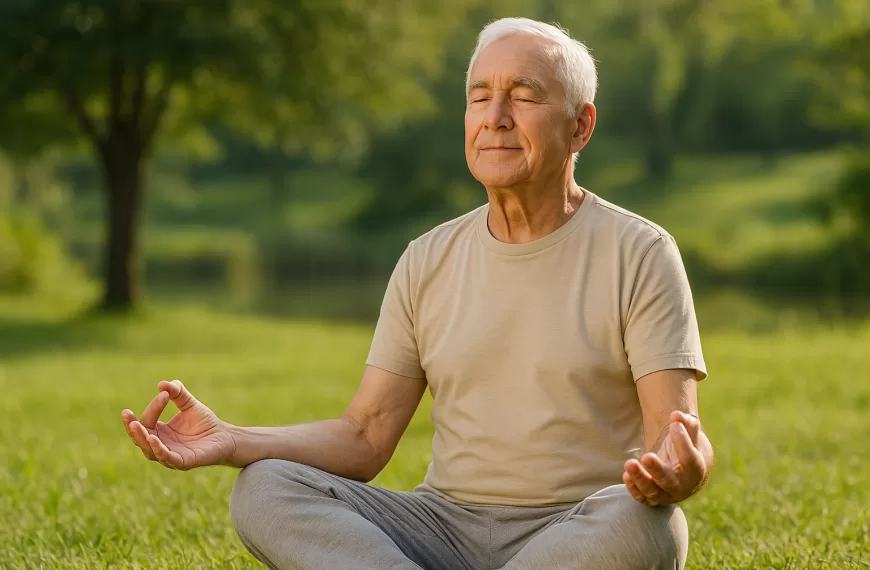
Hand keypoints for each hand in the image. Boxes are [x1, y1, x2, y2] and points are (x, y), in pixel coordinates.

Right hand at [121, 380, 236, 469]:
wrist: (225, 436)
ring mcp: (171, 456)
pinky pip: (167, 458)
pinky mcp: (183, 462)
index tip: (163, 393)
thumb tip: (161, 384)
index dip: (152, 407)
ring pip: (149, 450)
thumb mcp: (189, 403)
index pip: (147, 421)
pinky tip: (153, 438)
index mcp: (160, 433)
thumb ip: (177, 392)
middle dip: (132, 427)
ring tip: (135, 425)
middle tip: (126, 414)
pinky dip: (158, 449)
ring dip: (141, 438)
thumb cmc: (205, 422)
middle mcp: (161, 446)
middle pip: (139, 438)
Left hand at [622, 411, 708, 506]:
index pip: (689, 458)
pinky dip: (633, 488)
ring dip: (639, 479)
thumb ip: (687, 424)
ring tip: (629, 463)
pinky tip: (626, 475)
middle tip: (646, 457)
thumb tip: (677, 414)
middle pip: (669, 480)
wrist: (686, 472)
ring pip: (652, 491)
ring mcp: (667, 494)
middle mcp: (682, 486)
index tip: (674, 423)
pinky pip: (642, 497)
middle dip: (657, 470)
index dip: (682, 440)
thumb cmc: (689, 449)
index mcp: (695, 470)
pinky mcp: (653, 498)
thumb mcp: (692, 436)